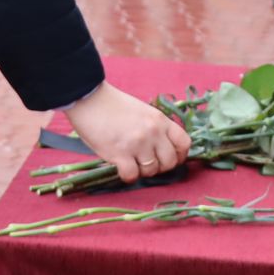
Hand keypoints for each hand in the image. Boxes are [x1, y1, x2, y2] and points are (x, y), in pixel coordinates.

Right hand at [62, 81, 190, 184]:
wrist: (89, 98)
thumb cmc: (113, 105)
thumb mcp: (142, 111)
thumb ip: (155, 127)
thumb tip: (161, 149)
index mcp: (160, 120)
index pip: (184, 143)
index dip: (180, 155)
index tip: (170, 157)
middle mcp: (153, 132)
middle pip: (170, 162)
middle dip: (160, 166)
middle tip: (146, 162)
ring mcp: (138, 144)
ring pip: (151, 171)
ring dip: (141, 170)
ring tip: (130, 161)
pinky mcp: (120, 154)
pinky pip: (132, 176)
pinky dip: (126, 175)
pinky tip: (120, 166)